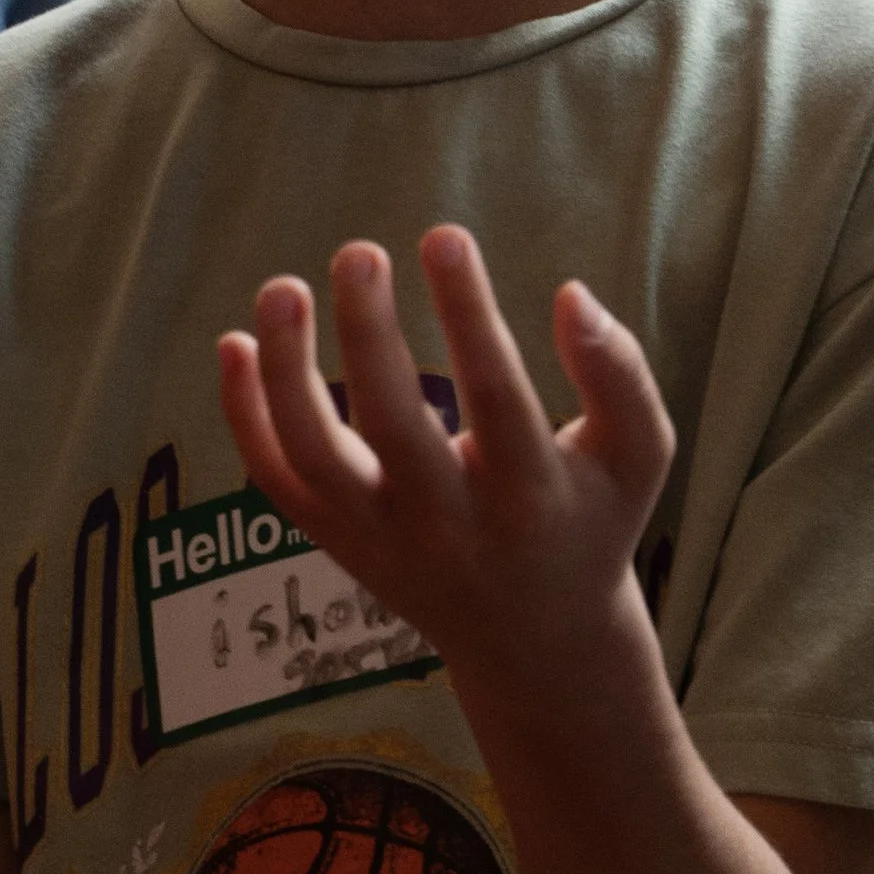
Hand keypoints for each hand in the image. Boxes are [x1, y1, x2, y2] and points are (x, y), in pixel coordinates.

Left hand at [217, 227, 673, 696]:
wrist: (534, 637)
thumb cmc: (589, 519)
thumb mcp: (637, 455)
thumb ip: (619, 375)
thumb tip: (571, 293)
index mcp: (529, 497)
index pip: (495, 397)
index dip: (469, 313)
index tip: (444, 236)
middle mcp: (448, 524)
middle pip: (393, 427)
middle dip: (368, 333)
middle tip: (359, 252)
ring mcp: (382, 537)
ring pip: (312, 457)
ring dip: (285, 371)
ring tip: (282, 289)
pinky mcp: (337, 540)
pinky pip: (275, 478)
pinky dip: (245, 415)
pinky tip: (236, 342)